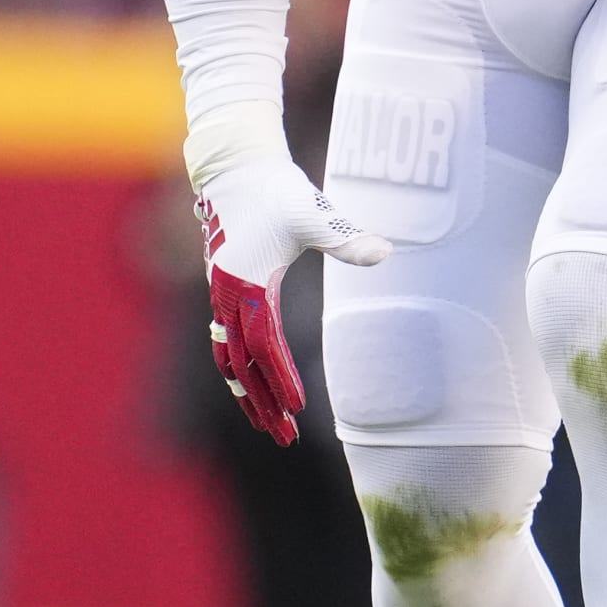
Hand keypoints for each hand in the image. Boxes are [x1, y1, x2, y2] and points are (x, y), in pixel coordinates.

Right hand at [196, 156, 389, 444]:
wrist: (237, 168)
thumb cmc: (277, 191)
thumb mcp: (314, 213)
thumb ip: (345, 238)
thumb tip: (385, 252)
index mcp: (248, 285)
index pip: (265, 346)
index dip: (280, 379)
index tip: (298, 409)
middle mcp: (228, 296)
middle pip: (242, 365)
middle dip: (261, 403)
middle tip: (284, 438)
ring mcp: (221, 295)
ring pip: (228, 358)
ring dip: (246, 394)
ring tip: (265, 424)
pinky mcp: (223, 289)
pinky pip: (225, 342)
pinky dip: (236, 369)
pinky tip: (251, 385)